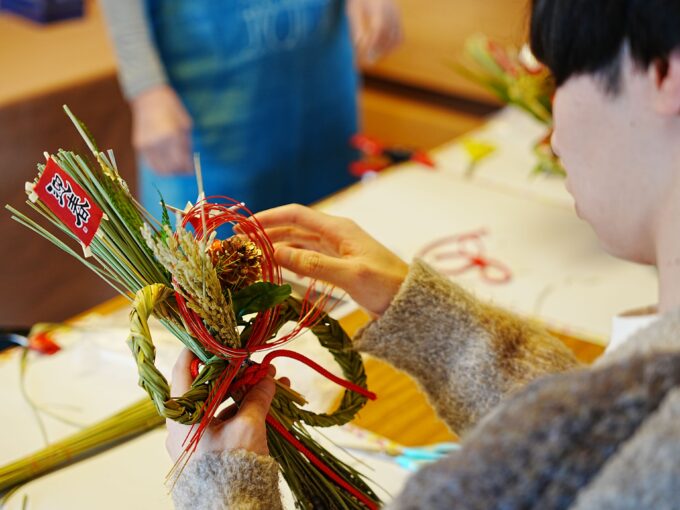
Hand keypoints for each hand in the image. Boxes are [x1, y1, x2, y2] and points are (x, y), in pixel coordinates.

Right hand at [131, 84, 193, 174]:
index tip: (192, 170)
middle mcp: (158, 142)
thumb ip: (187, 145)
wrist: (149, 97)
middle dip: (180, 171)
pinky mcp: (139, 145)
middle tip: (185, 170)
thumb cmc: (171, 109)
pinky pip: (150, 164)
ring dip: (170, 172)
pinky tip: (165, 164)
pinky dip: (159, 167)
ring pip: (159, 169)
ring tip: (176, 168)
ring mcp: (147, 145)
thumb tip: (189, 162)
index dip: (188, 169)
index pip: (181, 162)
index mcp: (172, 136)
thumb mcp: (185, 124)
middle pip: (171, 168)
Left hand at [165, 349, 276, 461]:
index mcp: (182, 416)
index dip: (198, 350)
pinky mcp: (206, 449)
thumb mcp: (247, 427)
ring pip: (217, 403)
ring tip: (269, 381)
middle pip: (206, 387)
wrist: (232, 508)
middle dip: (235, 373)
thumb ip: (257, 398)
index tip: (216, 338)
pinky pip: (222, 420)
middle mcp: (183, 425)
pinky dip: (241, 409)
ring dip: (242, 391)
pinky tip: (265, 403)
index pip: (183, 371)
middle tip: (256, 363)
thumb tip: (268, 378)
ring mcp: (194, 439)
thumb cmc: (232, 465)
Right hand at [253, 204, 408, 315]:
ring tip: (254, 256)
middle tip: (241, 244)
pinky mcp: (338, 265)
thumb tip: (276, 253)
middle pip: (294, 228)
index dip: (268, 217)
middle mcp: (335, 235)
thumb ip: (313, 264)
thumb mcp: (349, 275)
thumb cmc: (386, 285)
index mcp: (338, 229)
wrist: (410, 302)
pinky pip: (308, 257)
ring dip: (277, 246)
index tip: (244, 225)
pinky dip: (291, 260)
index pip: (296, 215)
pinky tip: (279, 267)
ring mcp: (337, 250)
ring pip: (299, 243)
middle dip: (268, 233)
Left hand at [347, 0, 402, 63]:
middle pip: (389, 35)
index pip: (379, 28)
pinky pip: (399, 36)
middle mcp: (391, 10)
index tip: (365, 54)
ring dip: (386, 51)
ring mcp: (397, 14)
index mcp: (378, 7)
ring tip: (375, 57)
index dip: (373, 43)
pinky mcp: (398, 18)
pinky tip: (382, 51)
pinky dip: (392, 46)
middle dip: (379, 50)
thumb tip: (358, 44)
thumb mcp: (353, 11)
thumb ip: (357, 26)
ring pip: (397, 38)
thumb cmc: (358, 0)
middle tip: (369, 61)